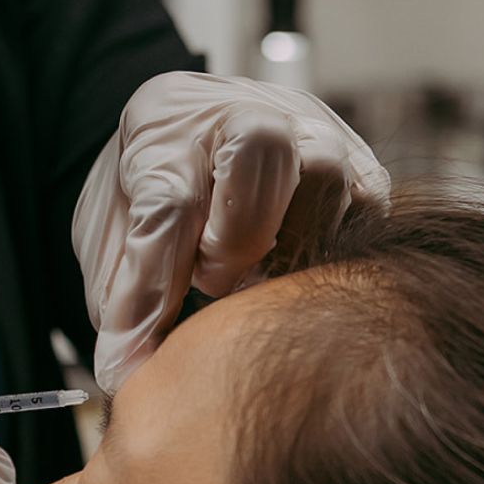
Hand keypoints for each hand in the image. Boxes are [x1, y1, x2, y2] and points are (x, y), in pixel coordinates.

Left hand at [72, 72, 390, 392]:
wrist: (193, 155)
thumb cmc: (149, 201)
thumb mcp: (114, 245)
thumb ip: (125, 300)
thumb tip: (128, 375)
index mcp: (163, 126)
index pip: (167, 201)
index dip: (153, 288)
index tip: (128, 358)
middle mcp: (242, 108)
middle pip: (262, 147)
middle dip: (239, 236)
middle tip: (213, 284)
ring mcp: (309, 128)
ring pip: (326, 171)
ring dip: (292, 245)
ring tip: (256, 280)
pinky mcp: (359, 162)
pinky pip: (368, 202)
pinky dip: (335, 248)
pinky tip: (295, 272)